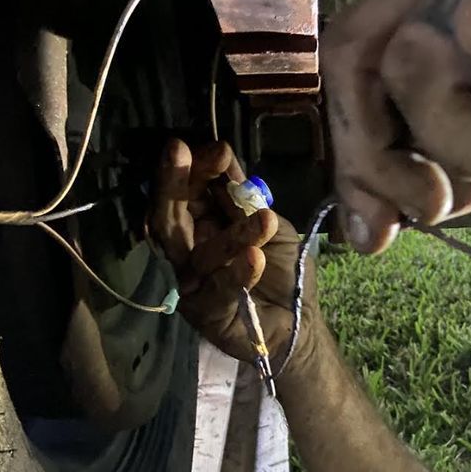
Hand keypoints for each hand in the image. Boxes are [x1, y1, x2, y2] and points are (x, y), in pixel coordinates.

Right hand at [152, 139, 318, 371]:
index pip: (189, 193)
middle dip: (176, 183)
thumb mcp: (270, 224)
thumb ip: (244, 196)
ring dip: (233, 234)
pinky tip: (254, 259)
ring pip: (201, 253)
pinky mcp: (204, 312)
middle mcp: (189, 250)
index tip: (216, 150)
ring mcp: (192, 282)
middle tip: (181, 153)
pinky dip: (237, 273)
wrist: (299, 321)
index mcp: (201, 224)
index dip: (197, 169)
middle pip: (171, 216)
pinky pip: (217, 289)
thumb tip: (222, 153)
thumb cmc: (282, 270)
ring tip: (266, 222)